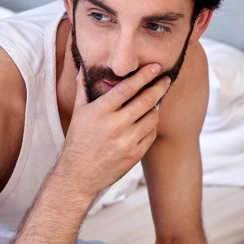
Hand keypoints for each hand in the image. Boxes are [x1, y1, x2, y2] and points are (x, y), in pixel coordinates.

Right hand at [57, 64, 170, 199]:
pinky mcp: (135, 155)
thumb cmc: (78, 141)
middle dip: (159, 87)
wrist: (79, 176)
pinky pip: (152, 135)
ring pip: (152, 117)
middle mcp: (115, 126)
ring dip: (155, 108)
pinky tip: (146, 122)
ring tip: (153, 102)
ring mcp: (126, 142)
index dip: (144, 75)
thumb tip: (82, 69)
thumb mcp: (77, 114)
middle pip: (146, 100)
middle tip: (166, 79)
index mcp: (100, 112)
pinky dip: (151, 126)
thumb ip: (82, 90)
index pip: (127, 88)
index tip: (156, 67)